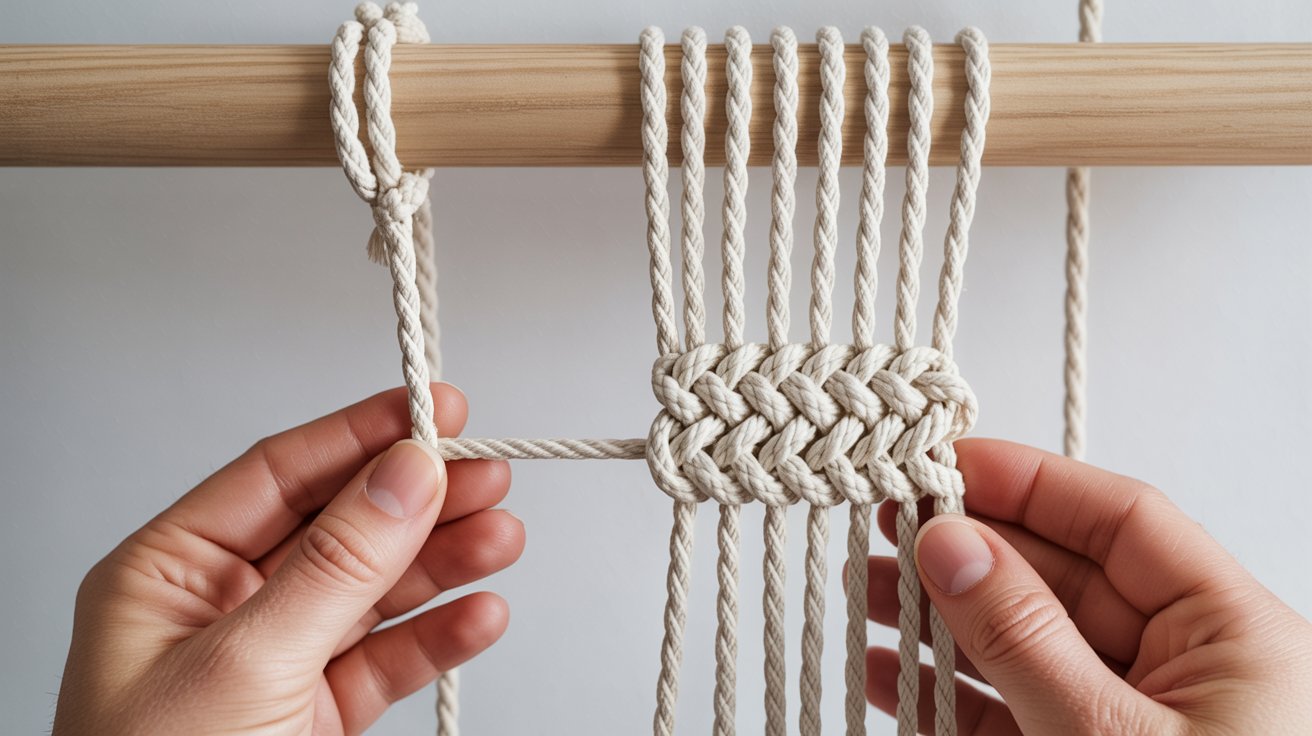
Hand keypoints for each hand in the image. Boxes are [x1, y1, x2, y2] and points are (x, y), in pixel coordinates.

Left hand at [53, 384, 524, 734]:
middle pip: (340, 526)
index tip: (435, 408)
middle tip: (489, 472)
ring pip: (375, 591)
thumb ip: (335, 568)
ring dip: (443, 562)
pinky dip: (439, 637)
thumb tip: (404, 475)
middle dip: (419, 499)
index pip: (278, 475)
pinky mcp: (317, 716)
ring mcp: (275, 663)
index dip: (362, 435)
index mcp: (167, 576)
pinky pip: (388, 659)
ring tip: (503, 535)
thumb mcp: (244, 667)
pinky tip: (480, 612)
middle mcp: (222, 611)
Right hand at [864, 438, 1311, 733]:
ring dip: (944, 623)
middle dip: (968, 554)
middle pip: (1064, 579)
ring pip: (1029, 645)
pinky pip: (1015, 710)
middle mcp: (1190, 671)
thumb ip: (1025, 638)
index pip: (1124, 521)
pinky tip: (893, 675)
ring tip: (872, 594)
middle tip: (890, 528)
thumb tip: (952, 543)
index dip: (1029, 482)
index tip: (945, 463)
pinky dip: (951, 694)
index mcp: (1234, 637)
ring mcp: (1138, 722)